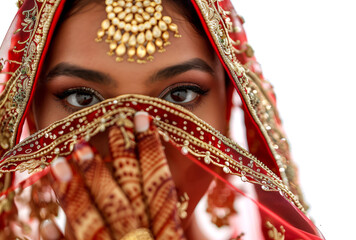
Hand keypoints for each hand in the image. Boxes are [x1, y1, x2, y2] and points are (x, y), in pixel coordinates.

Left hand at [48, 111, 184, 239]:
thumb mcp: (183, 239)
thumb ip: (173, 212)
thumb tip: (181, 177)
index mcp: (168, 232)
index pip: (159, 184)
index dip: (151, 149)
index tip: (143, 117)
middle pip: (119, 200)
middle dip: (101, 168)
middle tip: (88, 138)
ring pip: (91, 222)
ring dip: (73, 192)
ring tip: (59, 163)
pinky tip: (47, 223)